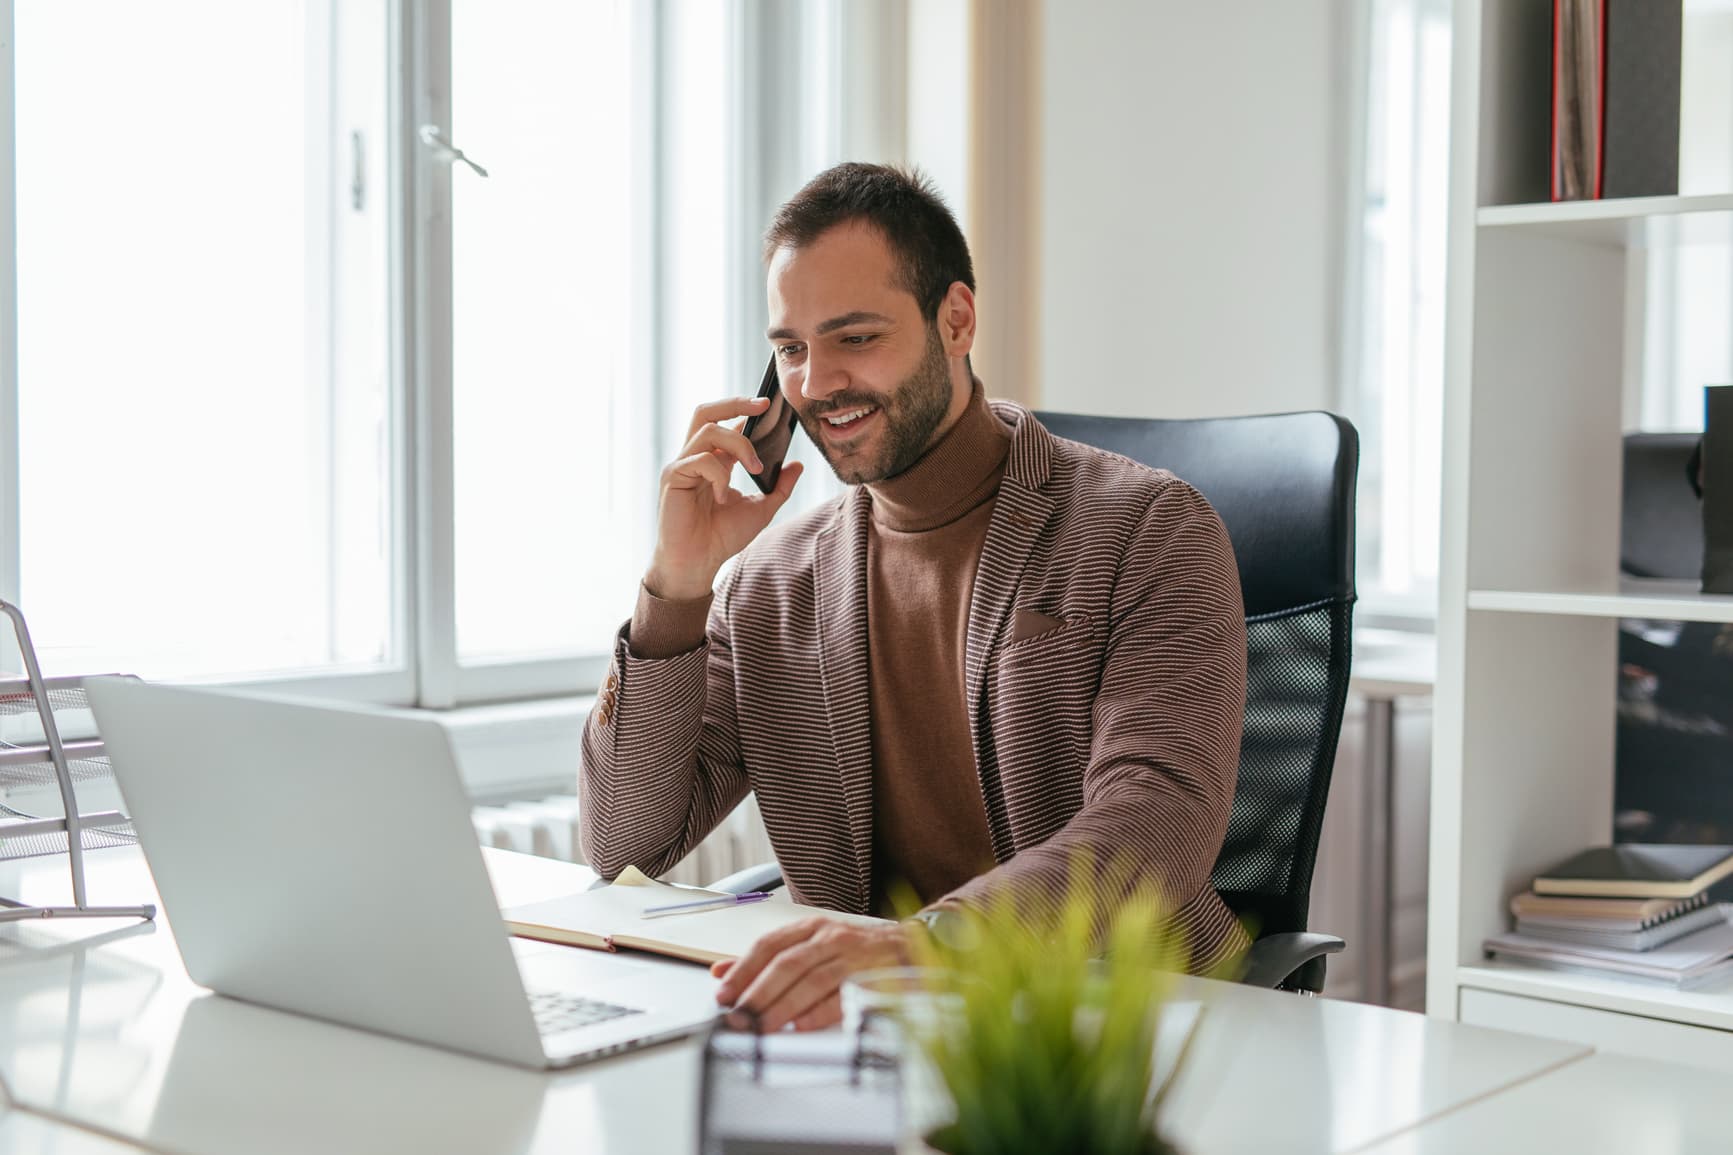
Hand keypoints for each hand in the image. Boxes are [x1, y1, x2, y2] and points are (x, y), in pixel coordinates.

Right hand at [645, 397, 803, 599]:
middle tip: (763, 405)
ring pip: (709, 430)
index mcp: (714, 460)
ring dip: (740, 445)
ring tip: (755, 469)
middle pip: (707, 412)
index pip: (727, 423)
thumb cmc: (721, 538)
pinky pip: (701, 459)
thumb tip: (797, 464)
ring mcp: (682, 464)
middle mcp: (695, 456)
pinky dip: (720, 475)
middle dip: (736, 402)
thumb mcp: (760, 509)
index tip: (772, 406)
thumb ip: (779, 487)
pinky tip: (724, 497)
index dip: (746, 409)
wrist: (698, 563)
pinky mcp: (673, 477)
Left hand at [710, 917, 914, 1032]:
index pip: (769, 945)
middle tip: (739, 1017)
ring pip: (811, 979)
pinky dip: (820, 1011)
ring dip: (783, 1006)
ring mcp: (853, 955)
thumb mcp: (811, 945)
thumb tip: (721, 971)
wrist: (911, 948)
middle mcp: (830, 937)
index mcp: (811, 928)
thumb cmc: (857, 952)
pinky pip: (843, 994)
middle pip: (787, 963)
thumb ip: (768, 959)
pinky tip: (801, 1026)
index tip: (723, 994)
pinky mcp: (873, 976)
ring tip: (762, 1026)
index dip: (743, 970)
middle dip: (759, 992)